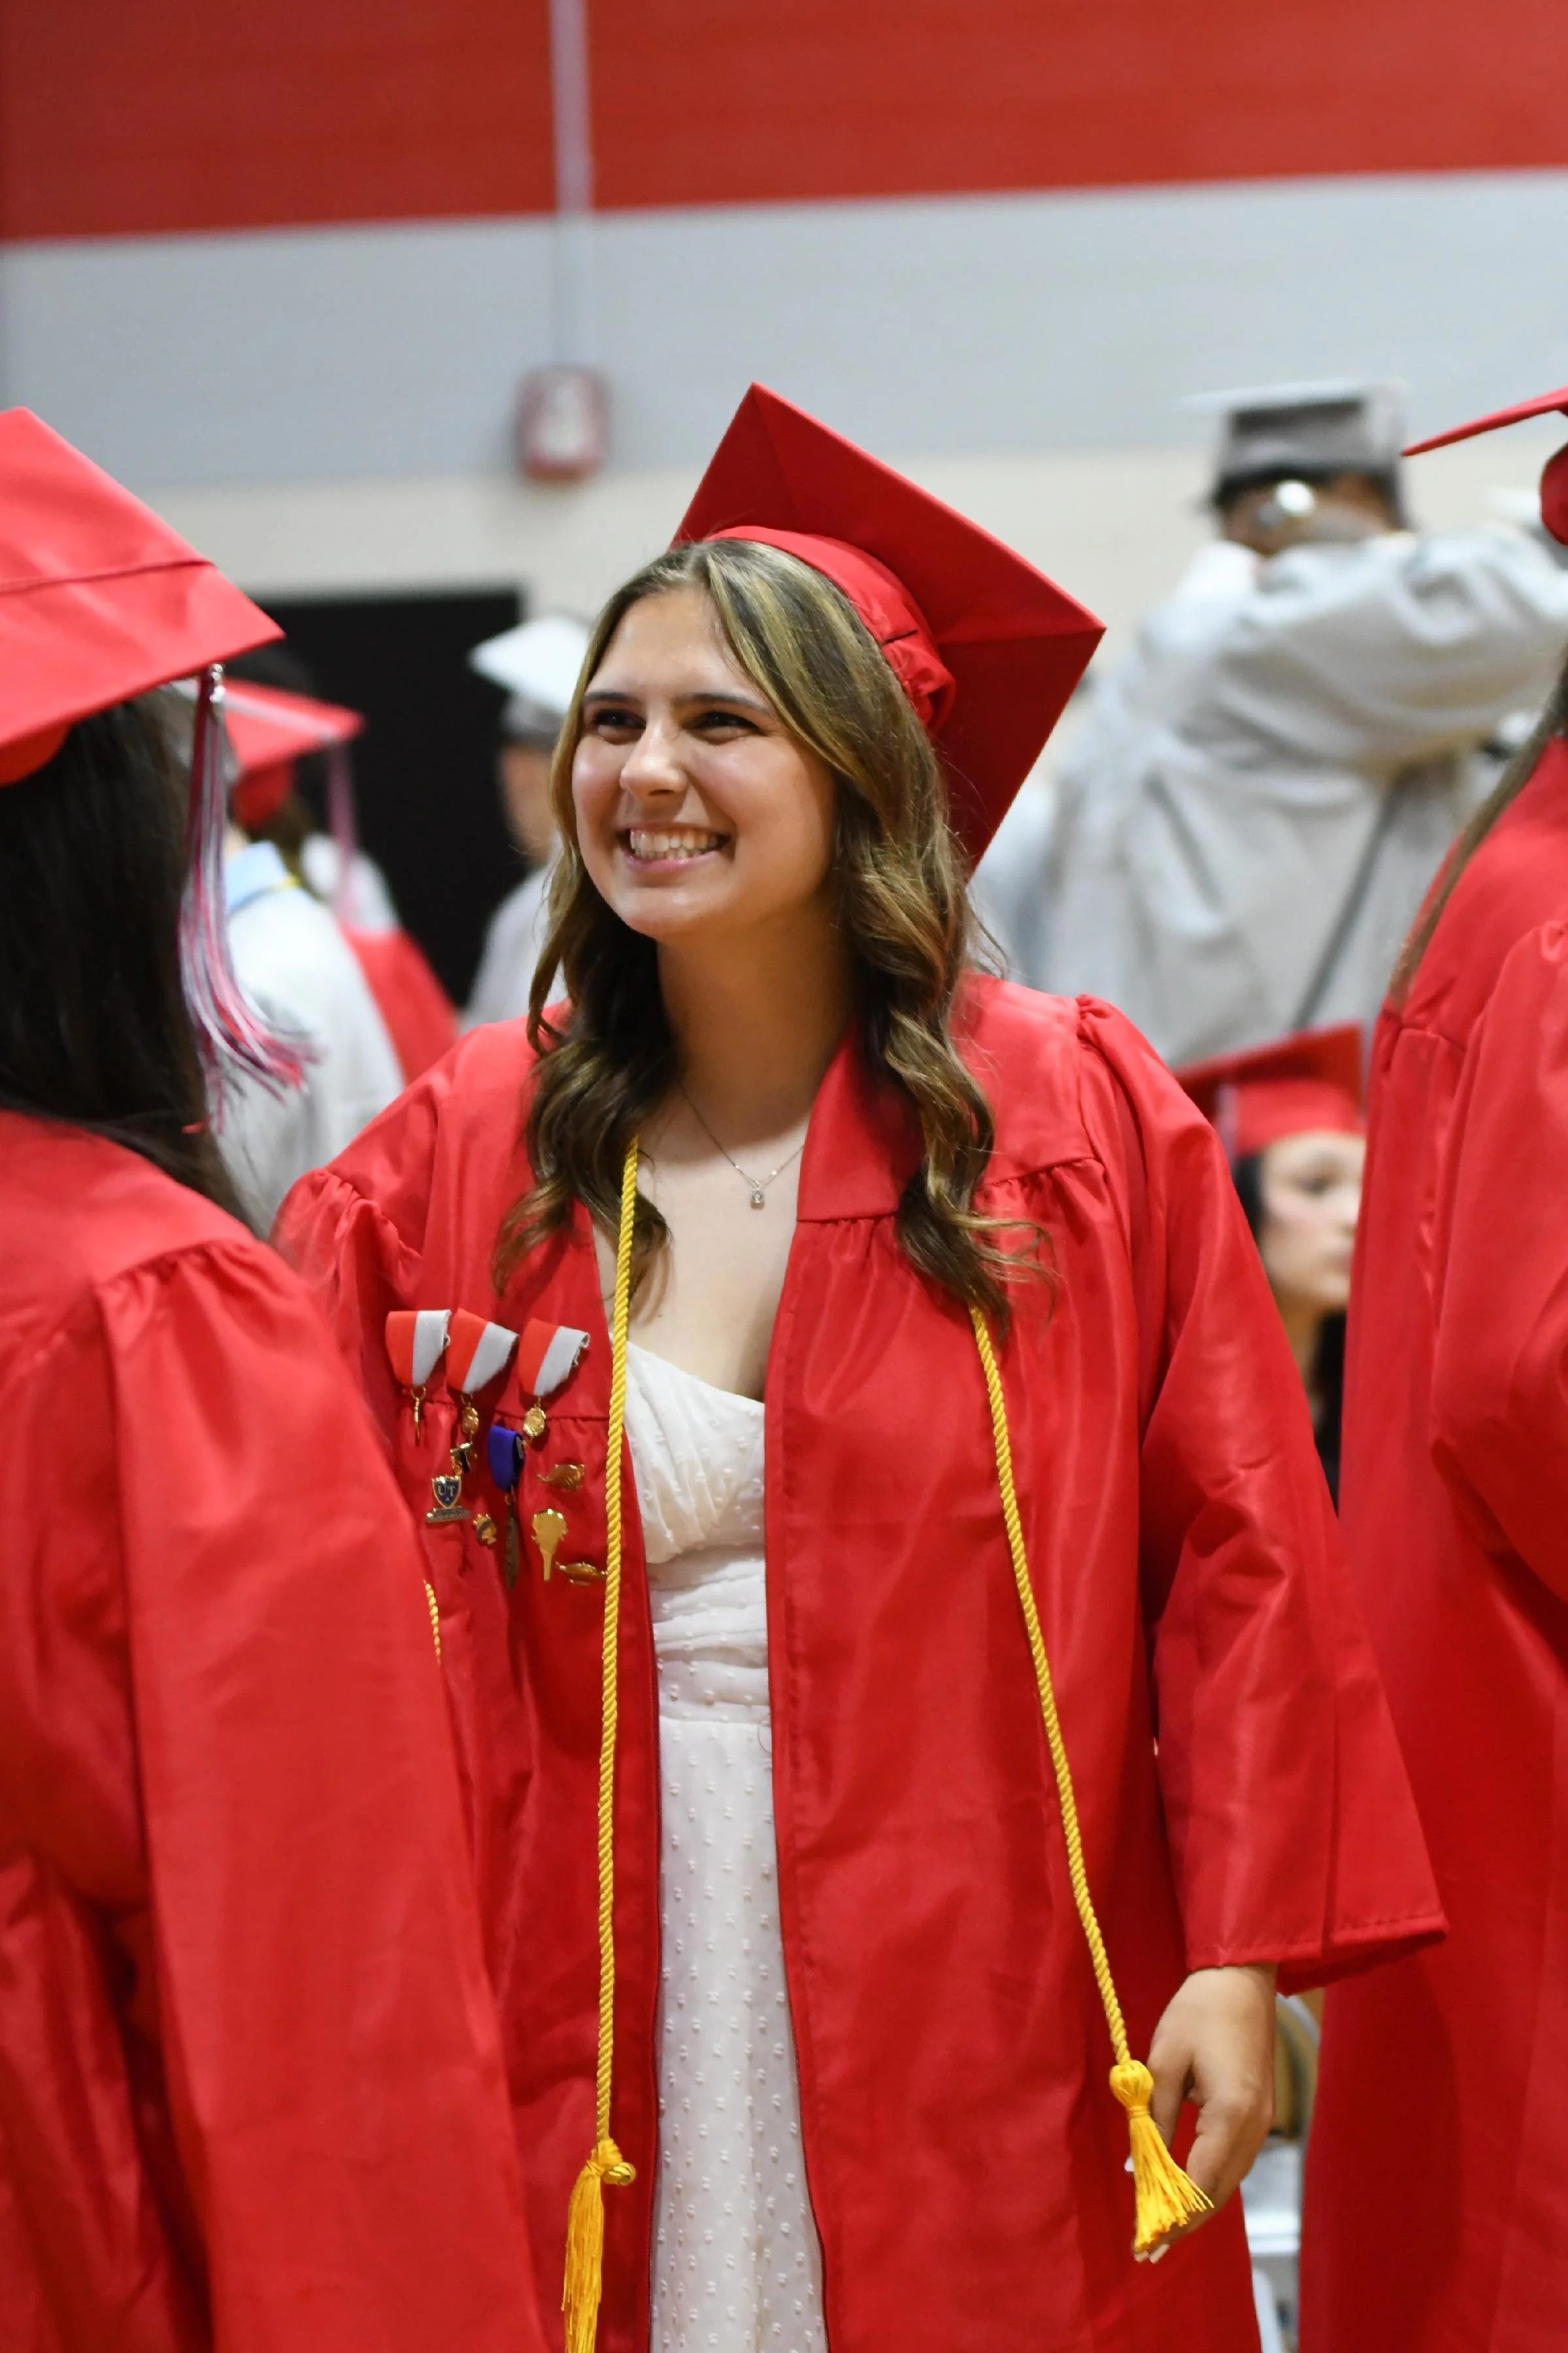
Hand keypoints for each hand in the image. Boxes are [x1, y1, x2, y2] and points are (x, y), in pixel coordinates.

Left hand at [1137, 1963, 1276, 2260]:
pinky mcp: (1259, 2113)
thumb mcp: (1164, 2061)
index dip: (1172, 2219)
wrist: (1241, 1978)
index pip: (1199, 2185)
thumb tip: (1139, 2168)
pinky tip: (1184, 2190)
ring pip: (1228, 2181)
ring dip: (1196, 2205)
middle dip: (1183, 2223)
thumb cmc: (1198, 2012)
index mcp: (1231, 2114)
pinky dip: (1208, 2181)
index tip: (1146, 2245)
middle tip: (1148, 2248)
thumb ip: (1154, 2117)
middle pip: (1217, 2192)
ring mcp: (1262, 2122)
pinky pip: (1233, 2161)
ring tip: (1161, 2226)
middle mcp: (1254, 2127)